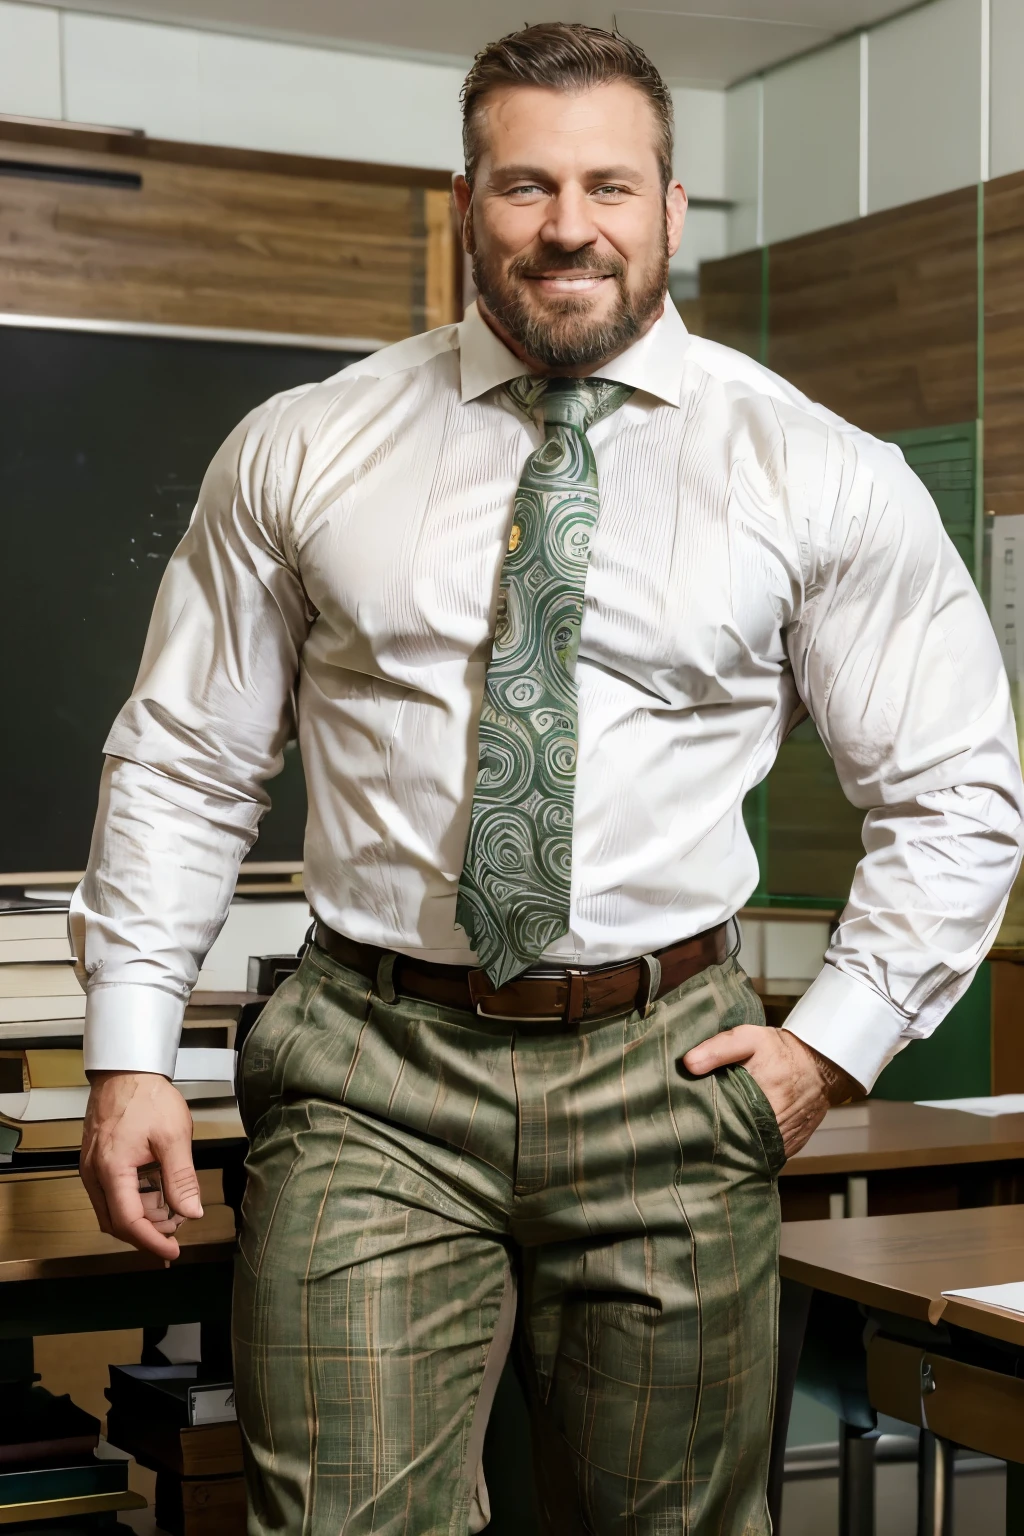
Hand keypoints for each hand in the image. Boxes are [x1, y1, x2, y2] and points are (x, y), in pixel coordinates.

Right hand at [81, 1072, 203, 1260]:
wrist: (126, 1070)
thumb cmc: (146, 1096)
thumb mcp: (173, 1136)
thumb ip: (181, 1178)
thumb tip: (190, 1212)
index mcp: (111, 1169)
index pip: (128, 1222)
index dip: (151, 1242)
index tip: (172, 1251)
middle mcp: (93, 1173)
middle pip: (115, 1222)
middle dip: (146, 1232)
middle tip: (175, 1230)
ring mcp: (91, 1167)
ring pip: (111, 1210)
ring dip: (139, 1217)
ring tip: (169, 1211)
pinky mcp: (94, 1160)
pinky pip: (109, 1194)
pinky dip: (131, 1201)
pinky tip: (153, 1193)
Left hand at [681, 1026, 858, 1158]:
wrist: (821, 1064)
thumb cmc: (781, 1050)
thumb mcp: (749, 1038)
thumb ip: (718, 1049)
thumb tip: (689, 1064)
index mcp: (761, 1103)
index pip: (724, 1127)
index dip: (706, 1125)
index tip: (690, 1122)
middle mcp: (774, 1129)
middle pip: (735, 1143)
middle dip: (717, 1139)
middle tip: (696, 1133)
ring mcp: (783, 1142)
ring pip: (751, 1153)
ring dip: (735, 1147)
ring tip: (715, 1138)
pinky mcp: (790, 1148)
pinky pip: (766, 1155)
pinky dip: (753, 1149)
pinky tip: (738, 1140)